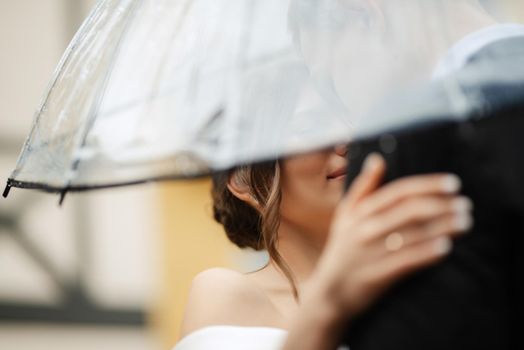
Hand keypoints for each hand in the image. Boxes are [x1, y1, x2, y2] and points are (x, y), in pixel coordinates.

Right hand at [311, 153, 472, 319]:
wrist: (329, 292)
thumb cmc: (343, 248)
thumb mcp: (345, 215)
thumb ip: (363, 187)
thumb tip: (377, 158)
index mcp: (359, 211)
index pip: (398, 191)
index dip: (428, 185)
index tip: (454, 183)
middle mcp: (364, 228)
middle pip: (409, 211)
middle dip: (441, 206)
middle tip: (466, 205)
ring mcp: (370, 252)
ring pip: (412, 235)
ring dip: (442, 227)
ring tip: (465, 223)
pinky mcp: (376, 275)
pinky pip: (406, 261)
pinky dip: (427, 253)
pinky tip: (446, 248)